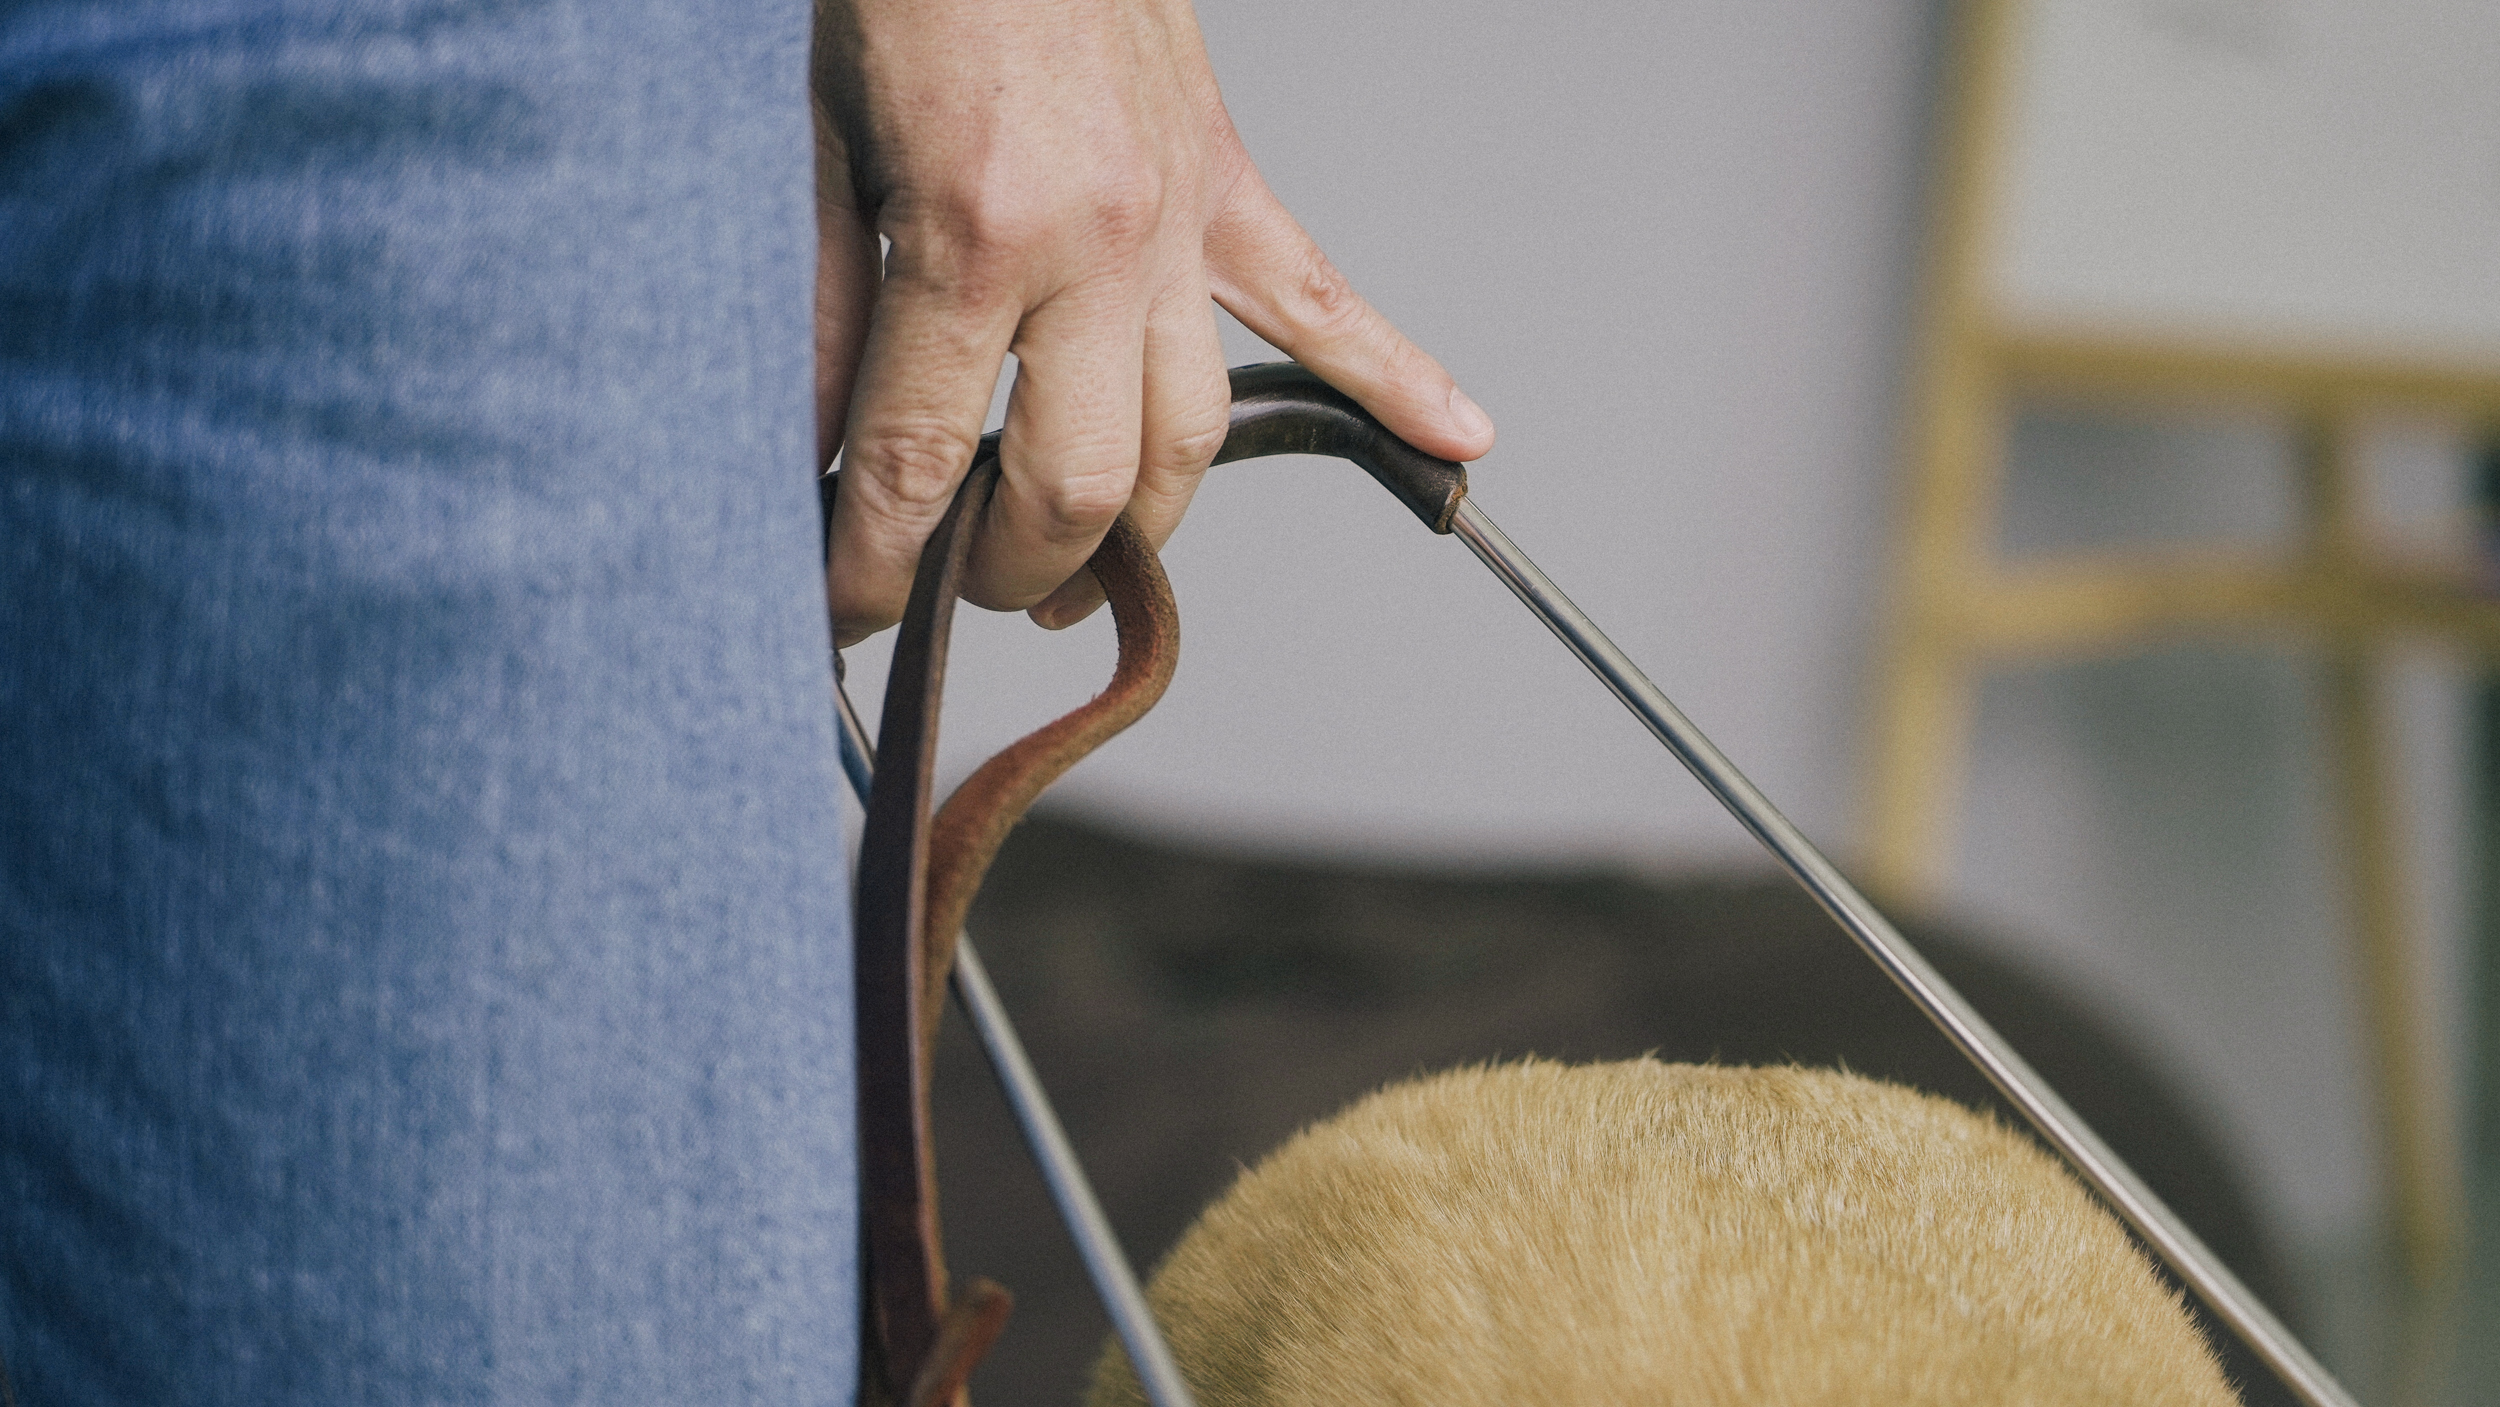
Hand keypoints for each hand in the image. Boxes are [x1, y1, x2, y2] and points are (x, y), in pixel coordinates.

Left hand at [812, 0, 1495, 646]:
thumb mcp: (812, 146)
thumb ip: (819, 312)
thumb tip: (808, 452)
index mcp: (976, 233)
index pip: (921, 460)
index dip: (872, 562)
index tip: (844, 611)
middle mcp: (1098, 243)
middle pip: (1083, 483)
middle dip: (1009, 568)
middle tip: (950, 588)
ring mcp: (1178, 220)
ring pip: (1196, 437)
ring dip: (1140, 531)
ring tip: (1074, 575)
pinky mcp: (1224, 183)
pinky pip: (1321, 298)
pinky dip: (1398, 377)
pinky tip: (1458, 436)